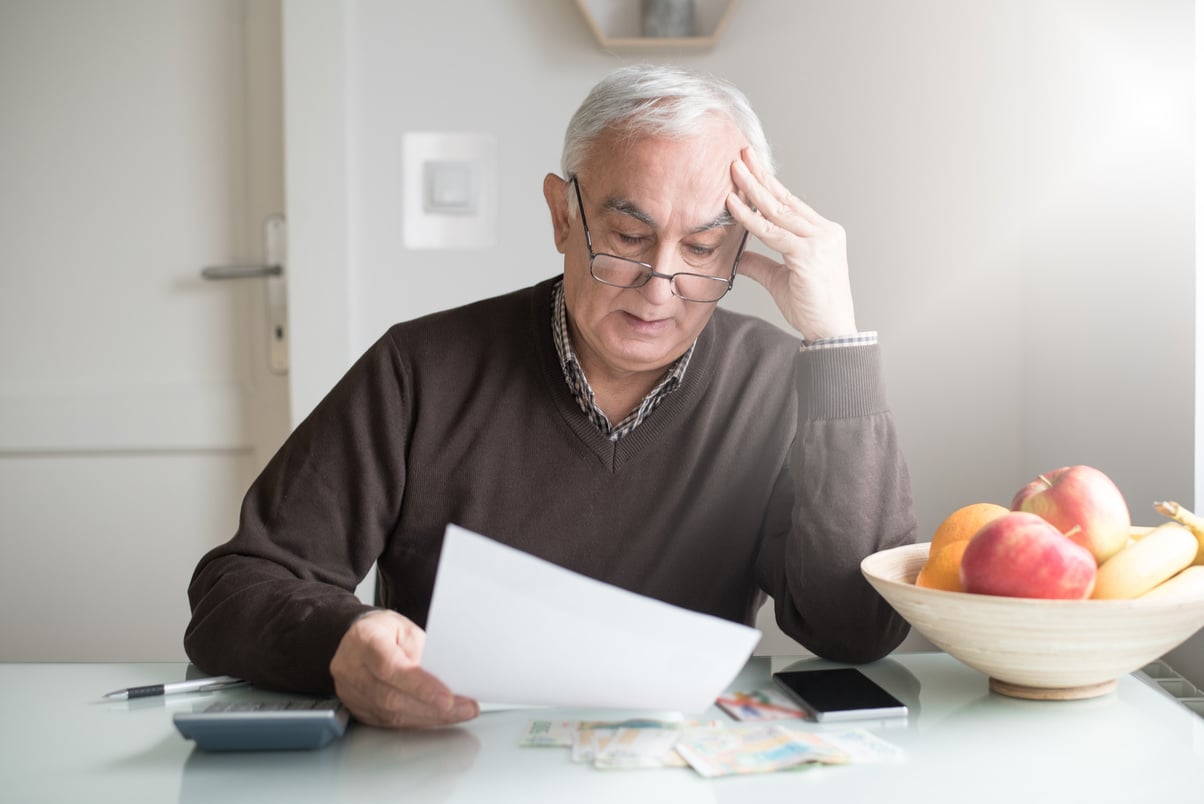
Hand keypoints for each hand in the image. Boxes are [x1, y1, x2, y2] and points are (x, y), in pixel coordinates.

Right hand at [330, 609, 478, 727]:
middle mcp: (351, 668)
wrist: (355, 640)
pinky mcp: (358, 709)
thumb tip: (448, 679)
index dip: (420, 686)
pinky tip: (438, 717)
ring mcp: (351, 692)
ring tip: (458, 713)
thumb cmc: (384, 631)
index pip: (390, 667)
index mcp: (364, 640)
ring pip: (391, 715)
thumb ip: (423, 652)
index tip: (447, 698)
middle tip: (463, 708)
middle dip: (432, 707)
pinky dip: (418, 721)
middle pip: (391, 697)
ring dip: (429, 717)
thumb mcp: (405, 629)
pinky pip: (390, 723)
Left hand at [727, 147, 856, 342]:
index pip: (791, 203)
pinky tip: (733, 205)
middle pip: (785, 199)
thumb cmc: (812, 308)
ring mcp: (819, 241)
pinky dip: (750, 218)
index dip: (769, 184)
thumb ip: (761, 264)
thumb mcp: (780, 280)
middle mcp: (825, 232)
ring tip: (733, 170)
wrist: (830, 332)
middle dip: (760, 176)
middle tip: (741, 155)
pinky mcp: (809, 255)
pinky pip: (772, 233)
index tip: (751, 167)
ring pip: (778, 211)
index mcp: (823, 234)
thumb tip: (738, 256)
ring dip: (752, 189)